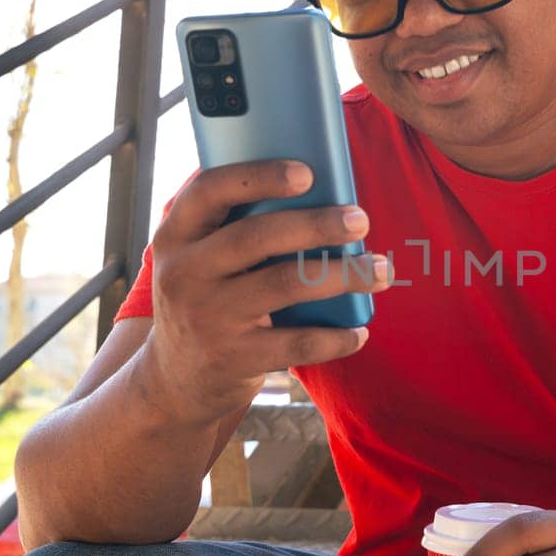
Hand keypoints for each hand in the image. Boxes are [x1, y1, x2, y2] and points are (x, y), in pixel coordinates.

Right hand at [134, 159, 392, 425]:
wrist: (175, 382)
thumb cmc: (206, 300)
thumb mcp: (198, 261)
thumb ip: (234, 227)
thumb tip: (319, 188)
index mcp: (177, 236)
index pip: (210, 190)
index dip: (259, 176)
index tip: (307, 173)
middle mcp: (184, 273)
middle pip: (256, 236)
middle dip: (317, 225)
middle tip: (360, 220)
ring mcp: (208, 317)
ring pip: (285, 285)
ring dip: (343, 275)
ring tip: (380, 270)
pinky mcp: (234, 358)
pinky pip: (297, 343)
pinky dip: (336, 337)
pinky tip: (360, 331)